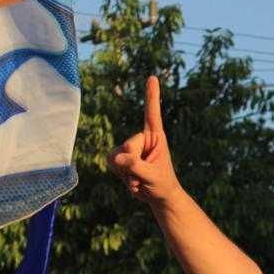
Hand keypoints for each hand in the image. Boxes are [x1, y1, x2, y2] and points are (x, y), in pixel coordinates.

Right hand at [108, 76, 181, 205]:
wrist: (158, 196)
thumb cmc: (162, 184)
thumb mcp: (153, 177)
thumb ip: (137, 167)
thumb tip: (118, 157)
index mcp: (156, 137)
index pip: (152, 114)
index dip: (151, 96)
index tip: (153, 77)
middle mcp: (142, 138)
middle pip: (128, 144)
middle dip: (133, 163)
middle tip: (143, 176)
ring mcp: (129, 147)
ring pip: (116, 155)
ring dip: (126, 172)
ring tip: (140, 179)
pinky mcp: (120, 157)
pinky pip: (111, 162)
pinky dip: (120, 174)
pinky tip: (132, 180)